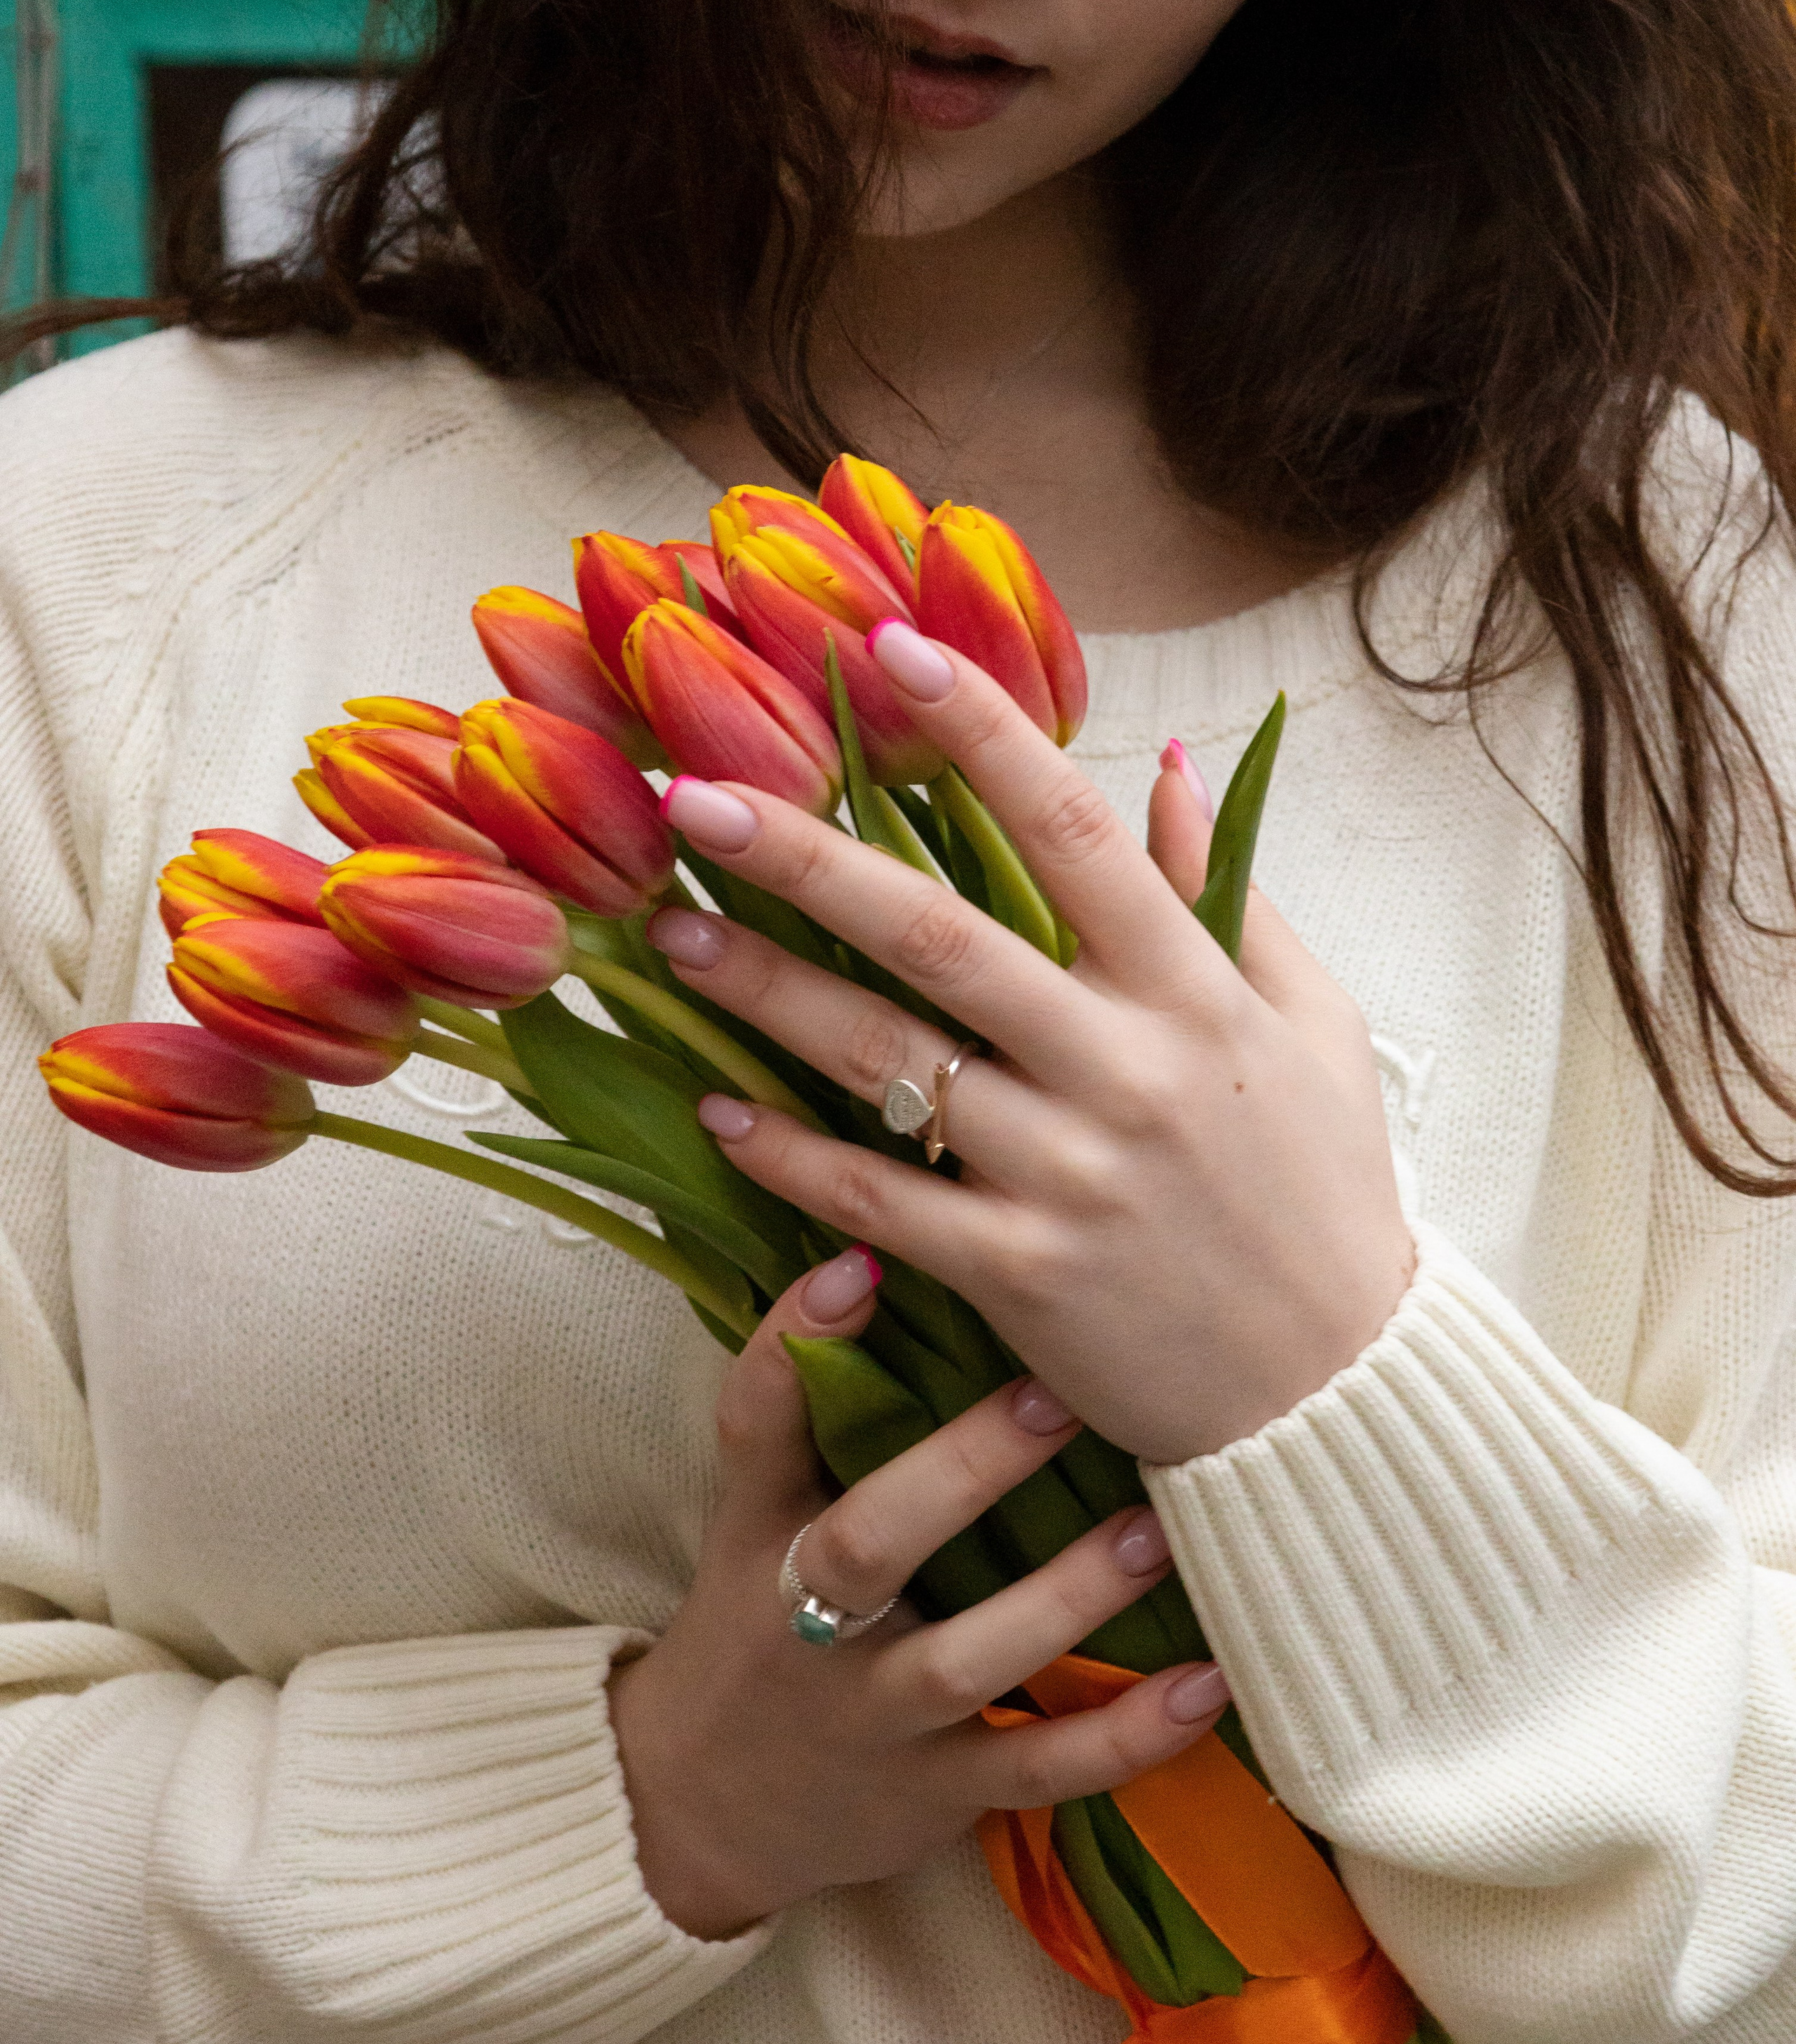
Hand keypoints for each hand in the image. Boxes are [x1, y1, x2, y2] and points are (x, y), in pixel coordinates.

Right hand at [608, 1253, 1229, 1939]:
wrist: (697, 1808)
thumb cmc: (757, 1621)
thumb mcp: (758, 1518)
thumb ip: (820, 1410)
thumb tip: (897, 1253)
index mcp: (758, 1533)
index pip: (756, 1427)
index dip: (795, 1345)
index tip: (860, 1263)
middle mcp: (801, 1623)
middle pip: (868, 1542)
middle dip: (964, 1469)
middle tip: (1061, 1393)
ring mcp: (873, 1716)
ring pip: (968, 1659)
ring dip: (1069, 1597)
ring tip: (1156, 1530)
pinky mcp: (935, 1792)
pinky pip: (1039, 1769)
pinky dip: (1127, 1735)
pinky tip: (1209, 1684)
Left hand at [650, 632, 1414, 1465]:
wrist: (1338, 1395)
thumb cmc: (1324, 1197)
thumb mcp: (1311, 1029)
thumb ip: (1228, 896)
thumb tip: (1159, 764)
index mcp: (1196, 995)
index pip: (1075, 833)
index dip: (982, 734)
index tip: (891, 648)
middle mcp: (1126, 1071)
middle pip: (944, 938)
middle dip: (812, 859)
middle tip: (696, 796)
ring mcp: (1068, 1177)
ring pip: (890, 1066)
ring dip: (768, 994)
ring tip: (670, 936)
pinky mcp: (1022, 1278)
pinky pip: (882, 1203)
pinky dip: (793, 1158)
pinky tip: (715, 1111)